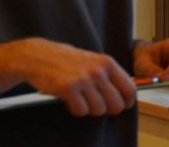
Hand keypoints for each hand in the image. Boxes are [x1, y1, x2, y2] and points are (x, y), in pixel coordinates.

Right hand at [12, 38, 134, 116]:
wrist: (39, 56)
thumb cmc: (67, 60)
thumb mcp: (94, 61)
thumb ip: (109, 75)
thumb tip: (125, 95)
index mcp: (107, 63)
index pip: (129, 89)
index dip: (127, 102)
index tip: (122, 106)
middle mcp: (98, 71)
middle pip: (116, 104)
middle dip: (108, 110)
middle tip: (97, 105)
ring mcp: (84, 80)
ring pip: (99, 110)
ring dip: (89, 109)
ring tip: (80, 99)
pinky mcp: (68, 89)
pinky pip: (81, 111)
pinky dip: (75, 110)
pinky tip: (69, 101)